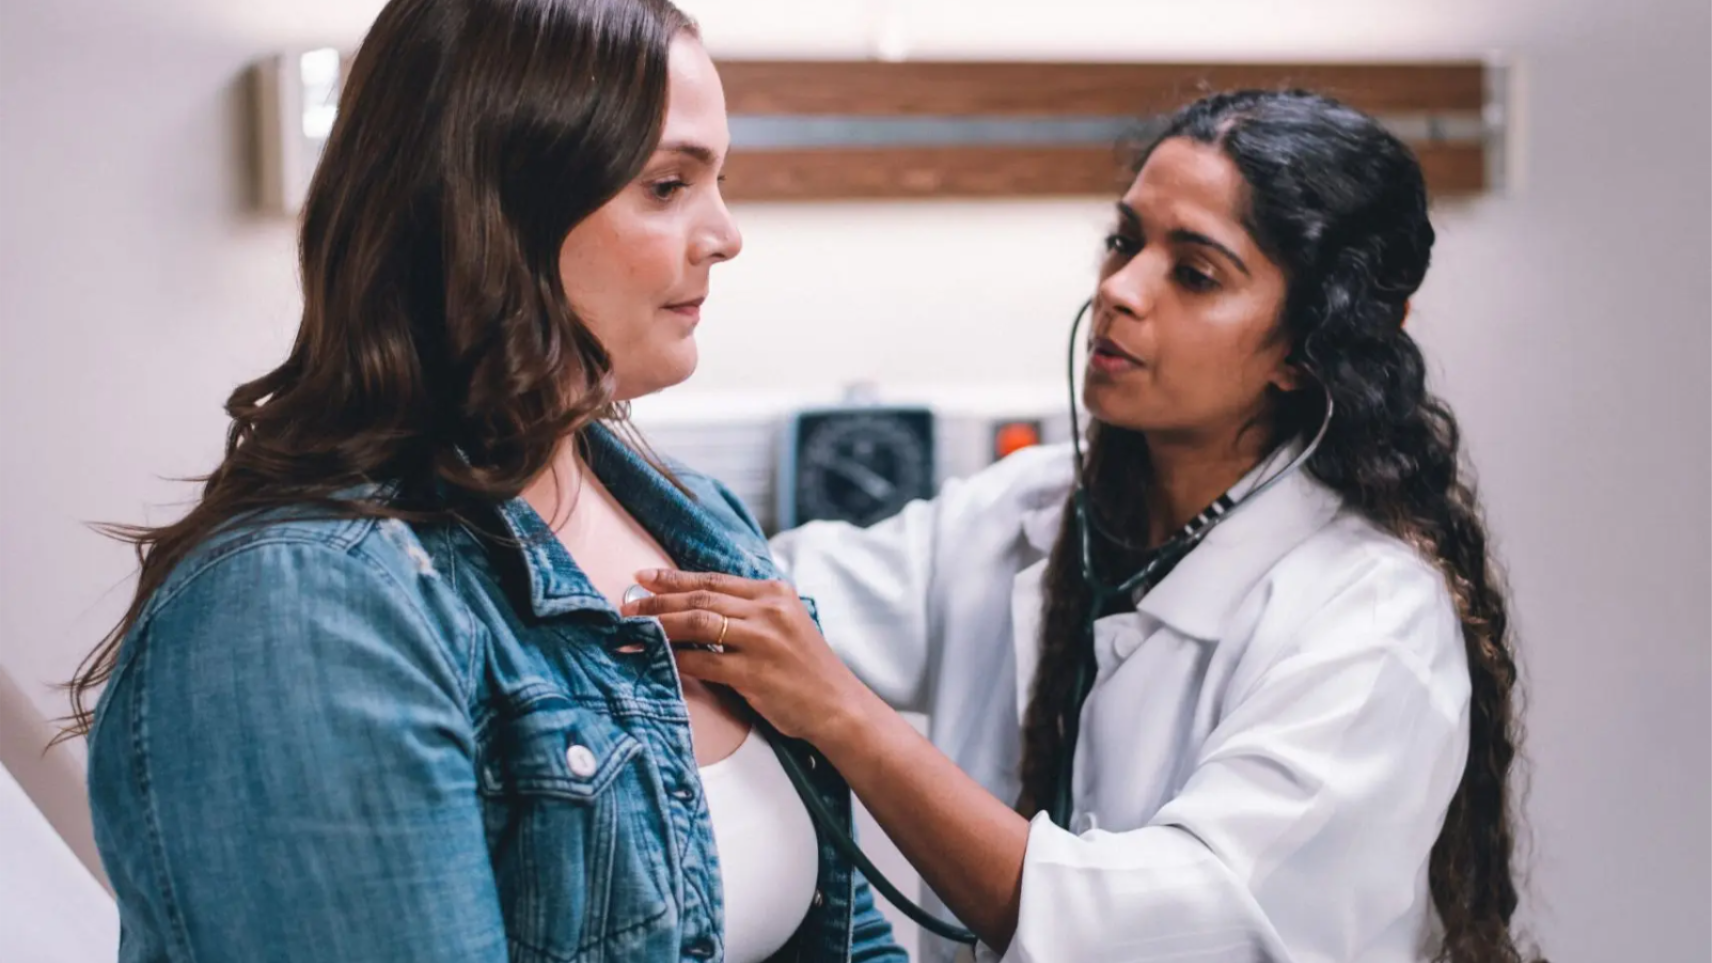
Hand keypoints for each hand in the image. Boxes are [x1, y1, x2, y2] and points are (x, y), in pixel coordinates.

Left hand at [623, 570, 875, 744]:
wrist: (837, 705)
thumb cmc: (806, 669)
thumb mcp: (785, 624)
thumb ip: (749, 611)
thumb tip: (695, 605)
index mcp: (774, 592)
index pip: (714, 578)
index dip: (674, 578)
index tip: (644, 577)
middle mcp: (768, 610)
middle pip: (700, 597)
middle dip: (658, 600)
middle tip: (628, 605)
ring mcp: (761, 640)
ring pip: (697, 623)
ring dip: (660, 624)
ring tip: (634, 628)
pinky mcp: (754, 672)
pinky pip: (703, 661)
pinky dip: (676, 658)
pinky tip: (658, 658)